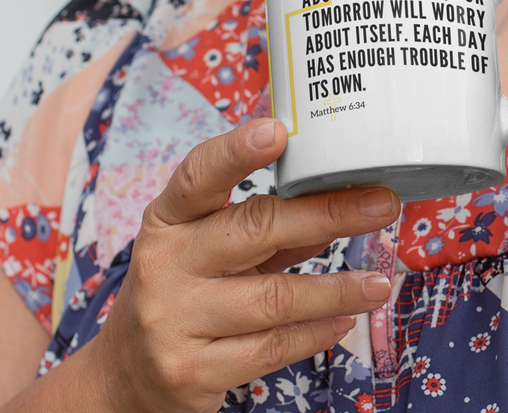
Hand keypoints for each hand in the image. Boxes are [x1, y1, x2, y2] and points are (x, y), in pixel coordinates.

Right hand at [80, 118, 399, 412]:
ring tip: (379, 282)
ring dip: (337, 289)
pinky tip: (344, 321)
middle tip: (381, 205)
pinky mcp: (191, 370)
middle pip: (255, 230)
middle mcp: (165, 264)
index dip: (236, 151)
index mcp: (167, 220)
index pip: (197, 176)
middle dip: (327, 215)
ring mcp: (174, 320)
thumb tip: (339, 199)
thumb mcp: (206, 251)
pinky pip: (271, 348)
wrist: (126, 376)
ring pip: (273, 298)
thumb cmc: (182, 293)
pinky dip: (315, 333)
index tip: (277, 131)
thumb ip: (263, 227)